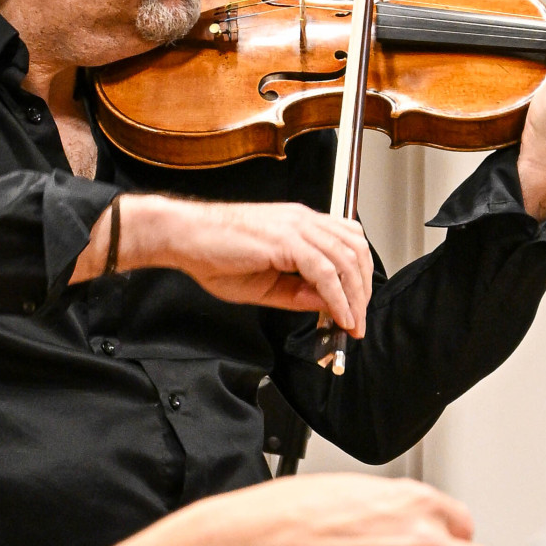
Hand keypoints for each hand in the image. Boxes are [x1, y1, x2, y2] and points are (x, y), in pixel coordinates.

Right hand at [79, 194, 373, 336]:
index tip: (356, 309)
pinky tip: (338, 317)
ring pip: (346, 260)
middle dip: (362, 291)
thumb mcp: (264, 283)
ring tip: (352, 324)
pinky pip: (324, 271)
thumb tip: (328, 304)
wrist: (183, 236)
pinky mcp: (286, 240)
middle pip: (355, 251)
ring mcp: (296, 227)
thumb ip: (297, 292)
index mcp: (299, 224)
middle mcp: (303, 220)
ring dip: (354, 297)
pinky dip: (337, 298)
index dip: (359, 277)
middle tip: (358, 322)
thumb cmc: (213, 253)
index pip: (347, 243)